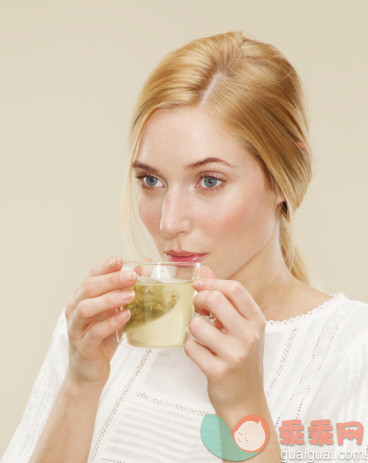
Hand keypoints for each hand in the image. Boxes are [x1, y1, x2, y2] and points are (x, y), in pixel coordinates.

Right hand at [65, 256, 138, 388]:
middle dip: (111, 279)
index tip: (120, 259)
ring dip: (109, 299)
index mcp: (82, 298)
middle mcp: (75, 309)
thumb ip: (127, 292)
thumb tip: (146, 268)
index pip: (91, 276)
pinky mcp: (83, 347)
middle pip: (88, 288)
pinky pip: (94, 332)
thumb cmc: (103, 338)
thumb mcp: (116, 312)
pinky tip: (126, 316)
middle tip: (132, 276)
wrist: (89, 373)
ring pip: (86, 308)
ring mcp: (76, 328)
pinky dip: (110, 322)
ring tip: (131, 295)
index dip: (104, 267)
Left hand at [184, 266, 266, 415]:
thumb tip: (204, 270)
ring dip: (192, 328)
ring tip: (201, 336)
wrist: (246, 400)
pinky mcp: (219, 371)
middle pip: (215, 299)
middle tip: (197, 310)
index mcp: (257, 321)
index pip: (234, 288)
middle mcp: (250, 336)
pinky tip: (200, 354)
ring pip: (197, 325)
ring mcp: (235, 355)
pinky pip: (191, 347)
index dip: (212, 282)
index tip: (199, 286)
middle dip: (198, 301)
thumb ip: (224, 297)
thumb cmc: (241, 359)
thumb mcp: (241, 327)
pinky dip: (190, 348)